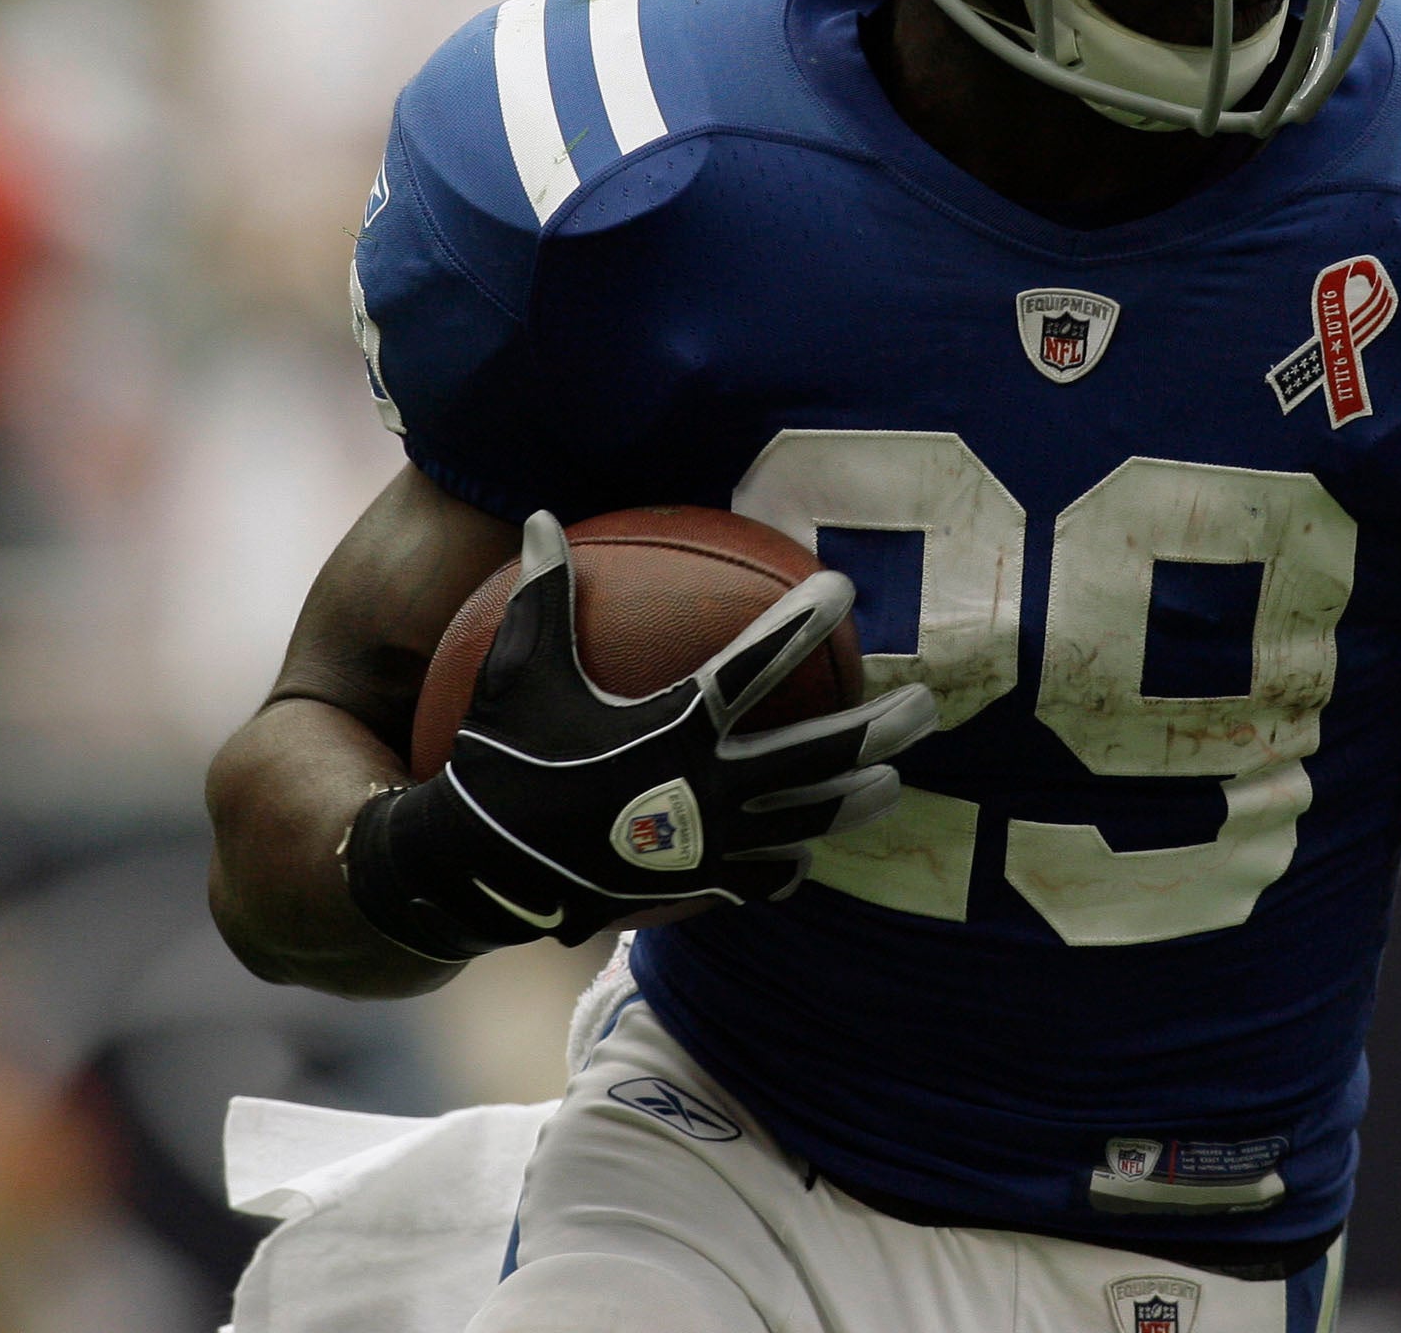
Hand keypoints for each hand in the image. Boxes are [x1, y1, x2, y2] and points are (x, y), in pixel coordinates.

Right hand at [342, 511, 935, 958]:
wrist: (477, 871)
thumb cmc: (501, 758)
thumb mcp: (519, 671)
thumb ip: (542, 594)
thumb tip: (542, 514)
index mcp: (671, 726)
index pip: (756, 665)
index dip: (802, 624)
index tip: (842, 589)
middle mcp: (705, 788)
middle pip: (817, 755)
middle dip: (877, 728)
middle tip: (923, 705)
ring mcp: (709, 845)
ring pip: (809, 822)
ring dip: (858, 799)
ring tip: (896, 781)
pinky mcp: (697, 886)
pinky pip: (765, 879)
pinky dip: (790, 864)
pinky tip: (807, 852)